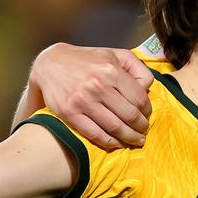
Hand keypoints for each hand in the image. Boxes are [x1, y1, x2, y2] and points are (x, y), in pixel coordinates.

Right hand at [30, 44, 152, 148]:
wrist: (50, 64)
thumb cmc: (87, 60)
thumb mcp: (115, 54)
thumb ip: (137, 68)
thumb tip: (148, 88)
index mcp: (111, 70)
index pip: (140, 98)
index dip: (147, 111)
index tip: (147, 116)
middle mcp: (98, 86)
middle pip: (130, 115)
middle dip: (141, 127)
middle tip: (144, 132)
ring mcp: (83, 101)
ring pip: (115, 127)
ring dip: (129, 138)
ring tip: (135, 141)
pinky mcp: (70, 114)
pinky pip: (95, 134)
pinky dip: (109, 142)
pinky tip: (117, 143)